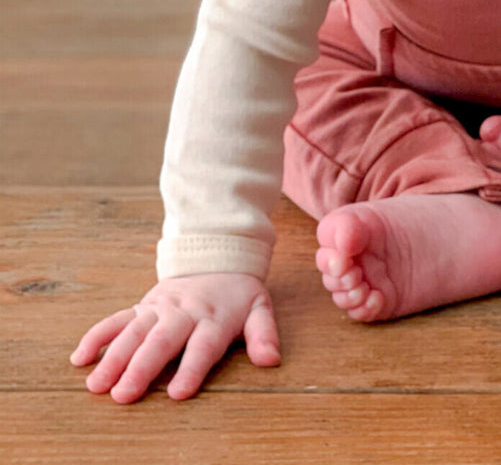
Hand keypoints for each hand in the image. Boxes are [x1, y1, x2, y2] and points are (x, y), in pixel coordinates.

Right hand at [70, 273, 279, 402]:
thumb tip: (271, 360)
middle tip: (123, 395)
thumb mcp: (259, 307)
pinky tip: (80, 357)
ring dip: (113, 357)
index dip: (192, 369)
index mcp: (214, 317)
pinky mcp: (143, 306)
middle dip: (141, 367)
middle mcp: (184, 312)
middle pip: (161, 340)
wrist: (216, 255)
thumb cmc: (237, 293)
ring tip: (96, 385)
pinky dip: (97, 335)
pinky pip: (117, 318)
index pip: (203, 345)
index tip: (178, 394)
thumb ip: (263, 333)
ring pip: (133, 331)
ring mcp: (159, 308)